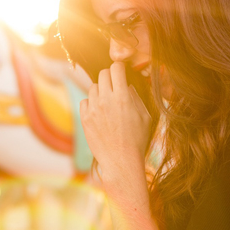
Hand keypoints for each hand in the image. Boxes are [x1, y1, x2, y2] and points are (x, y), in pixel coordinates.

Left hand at [79, 62, 151, 184]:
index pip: (116, 68)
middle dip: (110, 77)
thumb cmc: (137, 140)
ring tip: (108, 103)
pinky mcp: (84, 119)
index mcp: (122, 97)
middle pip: (102, 74)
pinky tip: (99, 112)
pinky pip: (84, 101)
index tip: (121, 73)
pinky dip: (91, 103)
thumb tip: (127, 85)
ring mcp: (93, 109)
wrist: (121, 161)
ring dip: (100, 91)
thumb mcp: (145, 117)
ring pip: (93, 87)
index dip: (120, 68)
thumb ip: (136, 97)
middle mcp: (106, 100)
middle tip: (115, 87)